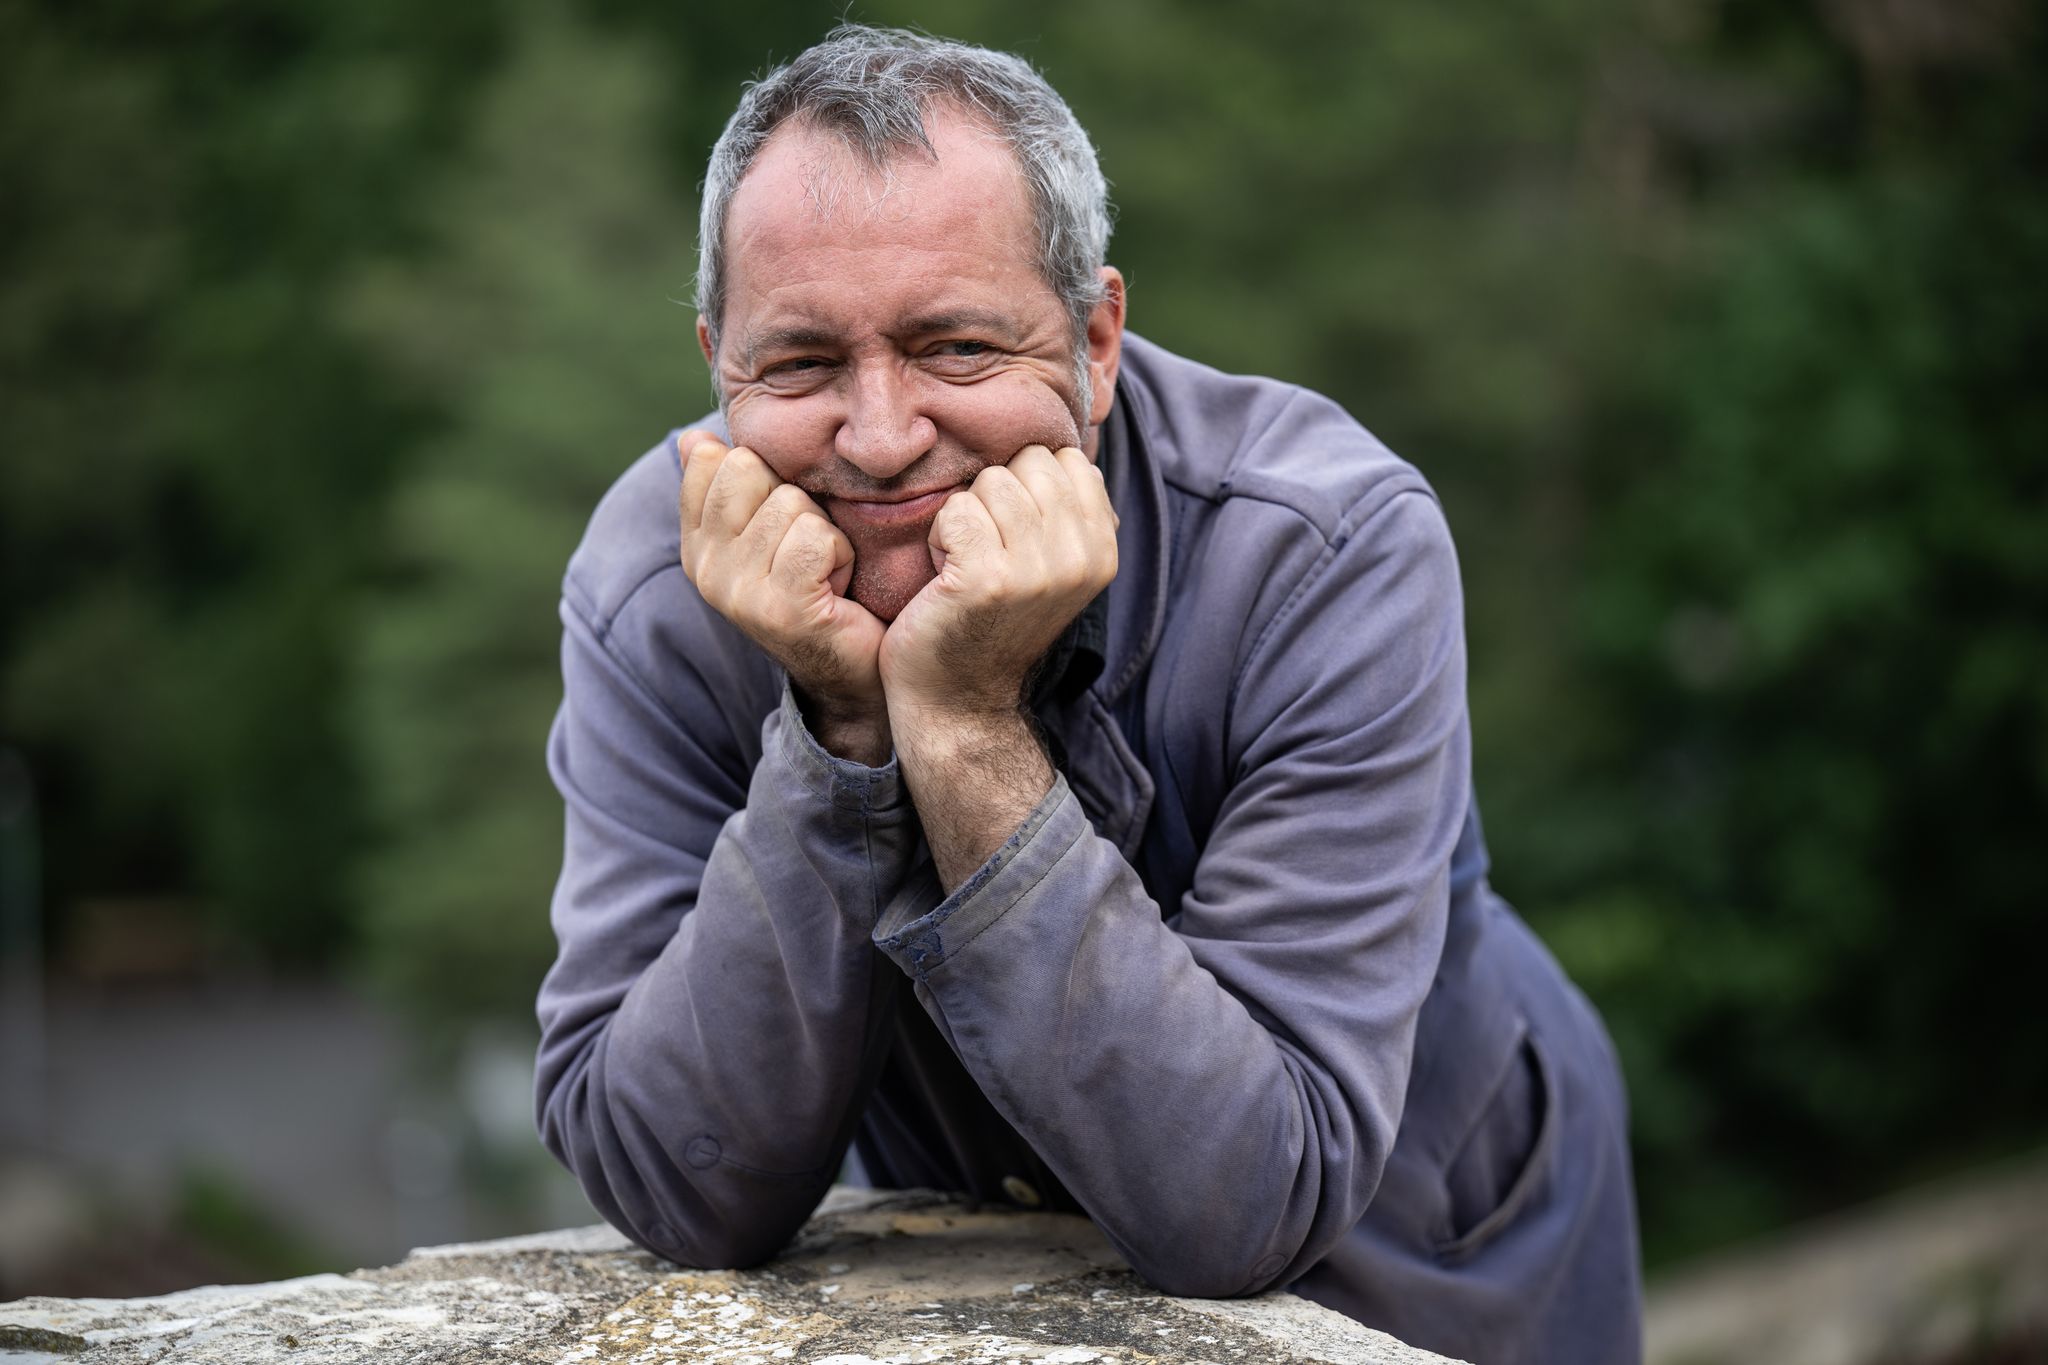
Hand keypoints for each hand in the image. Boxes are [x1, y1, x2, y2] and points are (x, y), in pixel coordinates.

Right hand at [677, 431, 889, 762]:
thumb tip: (695, 438)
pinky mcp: (780, 608)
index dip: (765, 476)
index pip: (713, 462)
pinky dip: (840, 554)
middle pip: (748, 469)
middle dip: (793, 498)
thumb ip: (729, 485)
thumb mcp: (768, 532)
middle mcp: (707, 570)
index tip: (780, 523)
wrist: (854, 671)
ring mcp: (738, 592)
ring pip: (789, 503)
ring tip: (824, 572)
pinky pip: (815, 537)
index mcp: (698, 546)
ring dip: (824, 531)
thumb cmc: (819, 587)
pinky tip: (837, 585)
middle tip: (807, 548)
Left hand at [877, 444, 1117, 887]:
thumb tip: (1069, 448)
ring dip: (964, 519)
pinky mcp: (989, 579)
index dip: (1025, 488)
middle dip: (994, 498)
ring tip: (965, 566)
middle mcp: (1081, 558)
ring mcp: (1038, 570)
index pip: (1065, 460)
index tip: (1013, 540)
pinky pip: (955, 510)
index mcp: (1102, 550)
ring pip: (990, 482)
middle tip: (984, 554)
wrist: (958, 700)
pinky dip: (939, 537)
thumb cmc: (990, 621)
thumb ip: (1065, 511)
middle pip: (1027, 463)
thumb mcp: (1050, 566)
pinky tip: (945, 577)